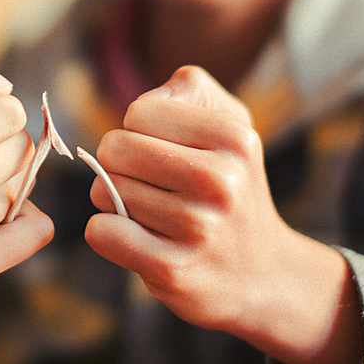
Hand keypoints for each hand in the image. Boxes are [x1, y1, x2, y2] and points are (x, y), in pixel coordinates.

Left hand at [84, 66, 362, 363]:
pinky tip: (138, 239)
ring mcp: (198, 229)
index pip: (138, 112)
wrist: (262, 274)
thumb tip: (144, 107)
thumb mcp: (229, 124)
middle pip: (114, 149)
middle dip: (119, 165)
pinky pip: (101, 232)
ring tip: (155, 214)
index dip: (139, 130)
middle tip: (150, 185)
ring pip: (103, 191)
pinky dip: (106, 233)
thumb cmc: (228, 185)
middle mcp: (221, 180)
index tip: (163, 152)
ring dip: (116, 202)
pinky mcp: (173, 271)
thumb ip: (189, 89)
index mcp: (234, 137)